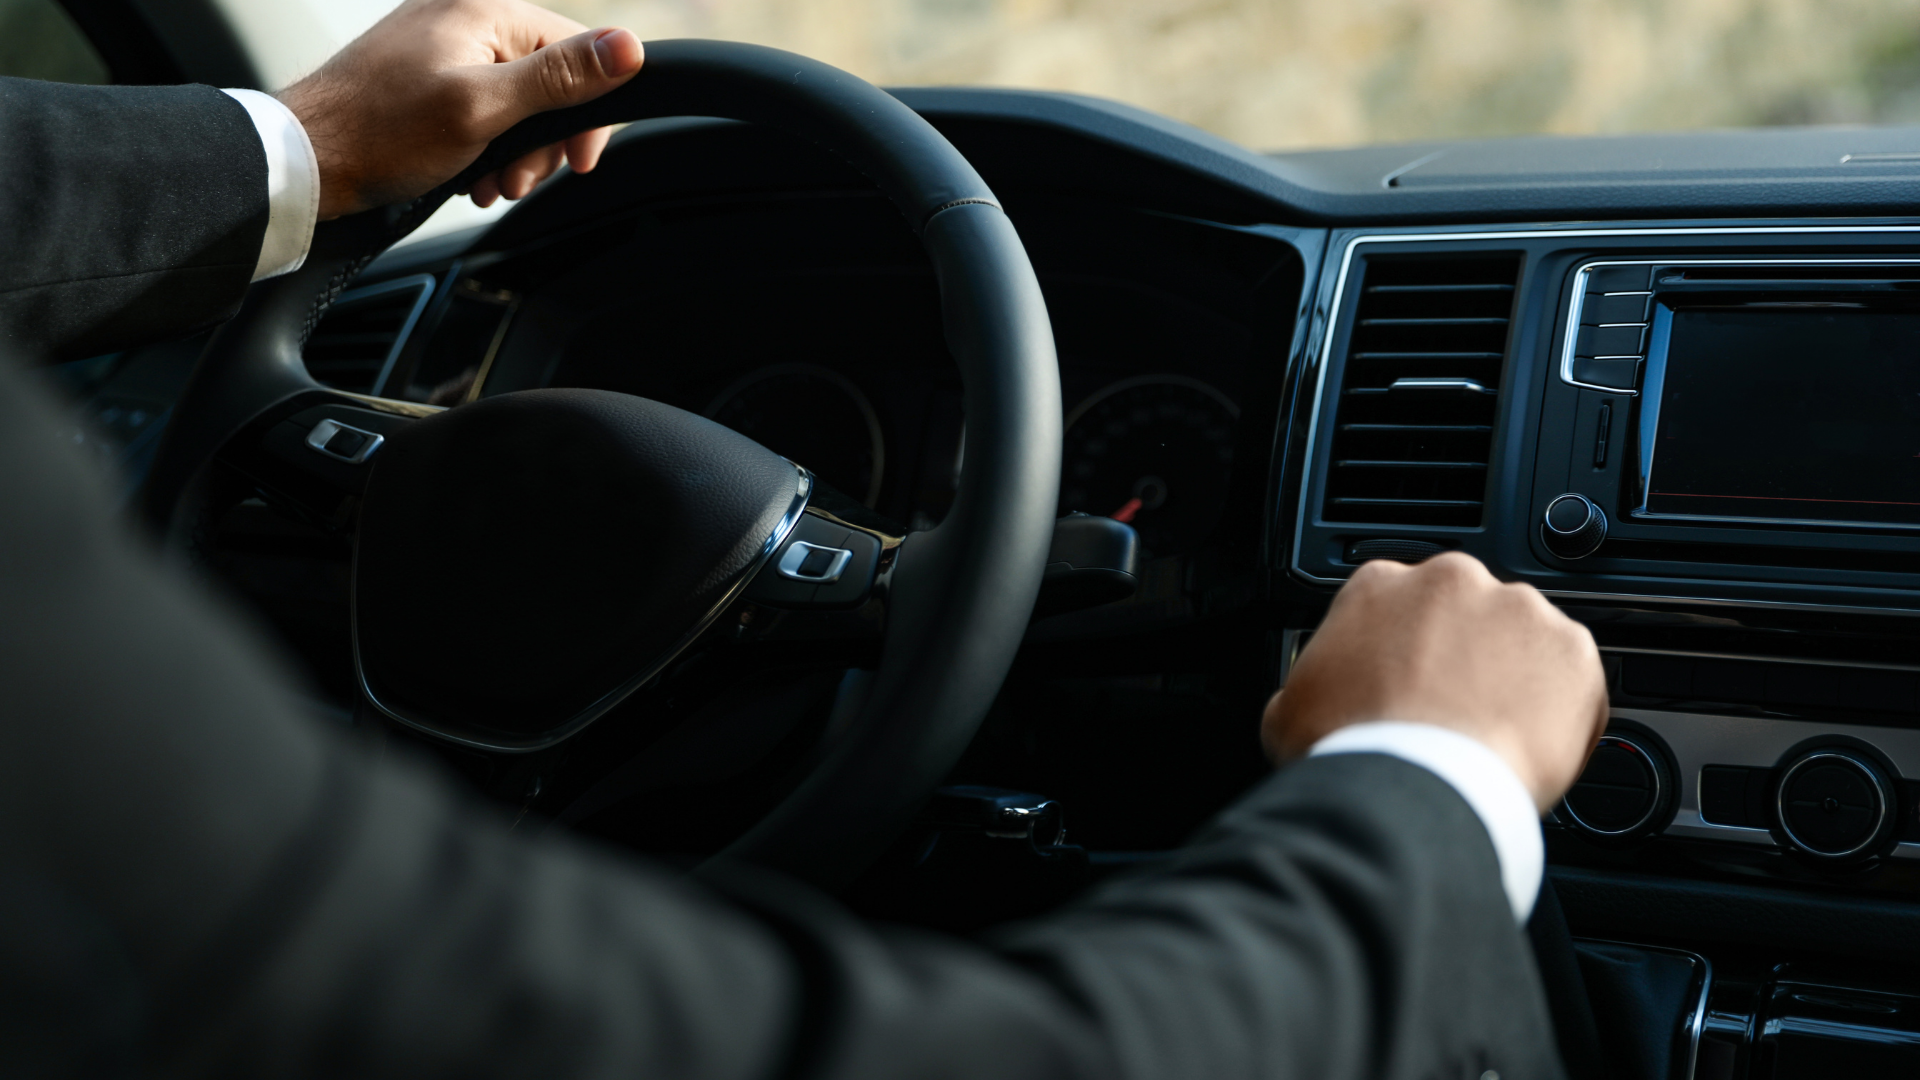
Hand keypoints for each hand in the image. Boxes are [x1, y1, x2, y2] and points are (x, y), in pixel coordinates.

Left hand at [275, 0, 644, 219]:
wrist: (307, 158)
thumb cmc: (381, 133)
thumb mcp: (483, 109)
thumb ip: (559, 78)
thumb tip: (628, 47)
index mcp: (484, 9)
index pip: (577, 50)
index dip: (586, 114)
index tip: (577, 161)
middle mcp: (467, 15)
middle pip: (549, 80)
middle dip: (543, 141)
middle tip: (517, 179)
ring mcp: (446, 44)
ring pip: (518, 100)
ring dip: (515, 152)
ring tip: (488, 181)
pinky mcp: (430, 73)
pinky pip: (484, 106)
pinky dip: (486, 146)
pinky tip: (470, 173)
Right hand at [1262, 552, 1606, 811]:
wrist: (1416, 787)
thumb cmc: (1351, 749)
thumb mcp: (1290, 711)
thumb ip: (1309, 683)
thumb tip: (1310, 697)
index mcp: (1380, 583)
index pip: (1398, 605)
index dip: (1404, 649)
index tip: (1408, 682)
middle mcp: (1452, 579)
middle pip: (1465, 613)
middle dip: (1465, 655)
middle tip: (1453, 712)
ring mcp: (1518, 610)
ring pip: (1522, 641)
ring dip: (1513, 678)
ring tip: (1494, 737)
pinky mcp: (1573, 650)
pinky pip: (1573, 679)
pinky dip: (1561, 710)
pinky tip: (1531, 748)